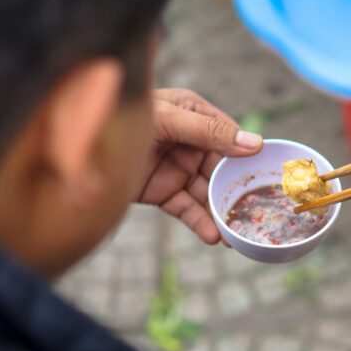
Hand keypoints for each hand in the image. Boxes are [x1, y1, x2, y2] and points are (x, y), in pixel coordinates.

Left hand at [139, 89, 261, 243]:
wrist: (78, 141)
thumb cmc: (124, 115)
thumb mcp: (169, 120)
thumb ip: (210, 132)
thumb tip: (255, 143)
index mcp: (196, 115)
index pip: (232, 137)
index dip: (250, 157)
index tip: (271, 176)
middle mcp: (191, 142)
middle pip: (223, 170)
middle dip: (238, 193)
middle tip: (258, 215)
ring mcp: (177, 168)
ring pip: (207, 193)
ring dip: (221, 214)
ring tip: (236, 236)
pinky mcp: (162, 192)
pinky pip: (187, 208)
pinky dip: (200, 223)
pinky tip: (212, 236)